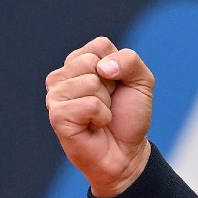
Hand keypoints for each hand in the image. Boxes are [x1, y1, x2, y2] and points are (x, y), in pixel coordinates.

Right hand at [45, 36, 154, 196]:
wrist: (126, 152)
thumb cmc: (128, 116)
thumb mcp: (142, 81)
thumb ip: (129, 60)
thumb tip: (102, 67)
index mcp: (79, 62)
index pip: (99, 44)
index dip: (118, 67)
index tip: (116, 86)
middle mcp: (63, 76)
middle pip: (92, 61)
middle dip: (111, 85)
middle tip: (108, 103)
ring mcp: (56, 95)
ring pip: (90, 82)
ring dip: (106, 104)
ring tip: (100, 116)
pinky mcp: (57, 115)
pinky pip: (89, 104)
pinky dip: (101, 117)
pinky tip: (94, 126)